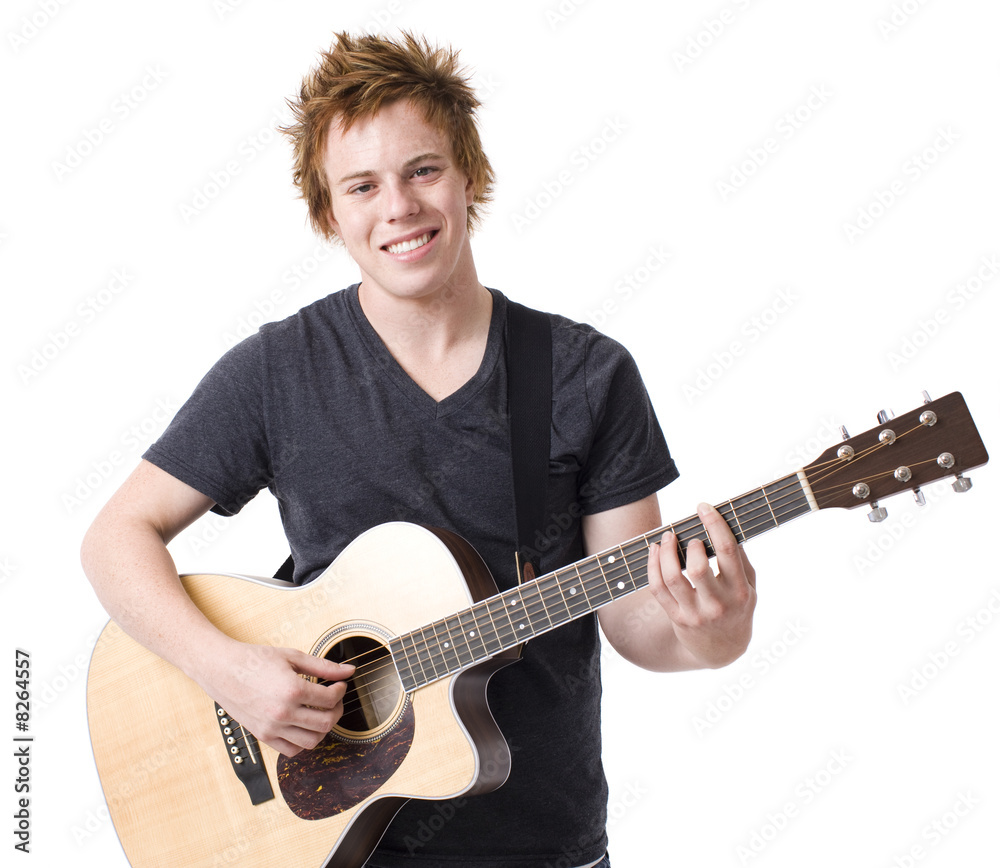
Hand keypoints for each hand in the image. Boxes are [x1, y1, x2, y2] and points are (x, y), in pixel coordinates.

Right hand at [200, 641, 354, 755]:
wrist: (222, 669)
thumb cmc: (254, 660)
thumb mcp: (292, 657)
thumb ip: (323, 666)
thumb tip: (349, 670)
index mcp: (292, 690)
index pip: (330, 699)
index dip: (340, 690)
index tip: (338, 684)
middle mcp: (283, 713)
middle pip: (325, 723)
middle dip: (336, 710)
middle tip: (334, 699)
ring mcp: (272, 728)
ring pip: (312, 741)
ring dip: (323, 728)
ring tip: (320, 712)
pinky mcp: (263, 736)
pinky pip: (292, 750)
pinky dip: (303, 741)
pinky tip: (304, 724)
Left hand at [647, 502, 756, 667]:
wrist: (721, 649)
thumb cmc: (736, 609)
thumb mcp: (749, 587)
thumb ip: (740, 560)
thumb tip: (723, 526)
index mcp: (740, 592)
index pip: (728, 553)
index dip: (714, 525)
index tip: (703, 507)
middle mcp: (717, 604)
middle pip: (698, 568)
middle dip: (690, 545)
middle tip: (689, 538)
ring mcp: (695, 613)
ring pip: (673, 578)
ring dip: (666, 552)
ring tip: (667, 537)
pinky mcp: (676, 617)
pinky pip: (658, 589)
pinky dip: (652, 566)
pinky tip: (655, 551)